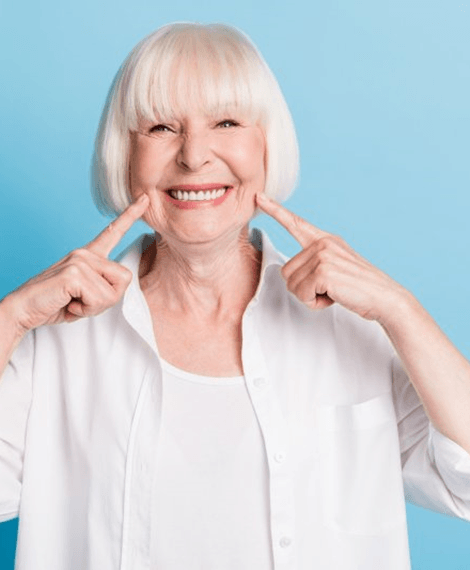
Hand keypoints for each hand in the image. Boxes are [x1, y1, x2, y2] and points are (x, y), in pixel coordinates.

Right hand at [7, 195, 148, 331]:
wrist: (24, 309)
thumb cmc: (56, 303)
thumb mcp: (86, 294)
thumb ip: (104, 285)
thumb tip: (121, 282)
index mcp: (89, 255)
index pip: (113, 232)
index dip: (131, 215)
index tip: (146, 199)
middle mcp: (85, 253)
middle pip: (125, 278)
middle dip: (108, 299)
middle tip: (83, 302)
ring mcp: (80, 260)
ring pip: (112, 292)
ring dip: (94, 307)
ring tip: (73, 302)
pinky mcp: (74, 273)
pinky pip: (99, 298)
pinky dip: (85, 309)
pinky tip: (68, 304)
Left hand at [256, 193, 408, 321]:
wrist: (386, 298)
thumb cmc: (359, 288)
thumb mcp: (337, 267)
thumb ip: (315, 262)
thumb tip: (289, 273)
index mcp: (326, 240)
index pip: (296, 223)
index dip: (275, 210)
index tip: (259, 197)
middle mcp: (323, 243)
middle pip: (286, 271)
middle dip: (303, 288)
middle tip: (329, 288)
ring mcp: (323, 255)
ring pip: (292, 284)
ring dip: (310, 296)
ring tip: (333, 292)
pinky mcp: (323, 271)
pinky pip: (301, 293)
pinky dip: (314, 303)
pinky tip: (334, 297)